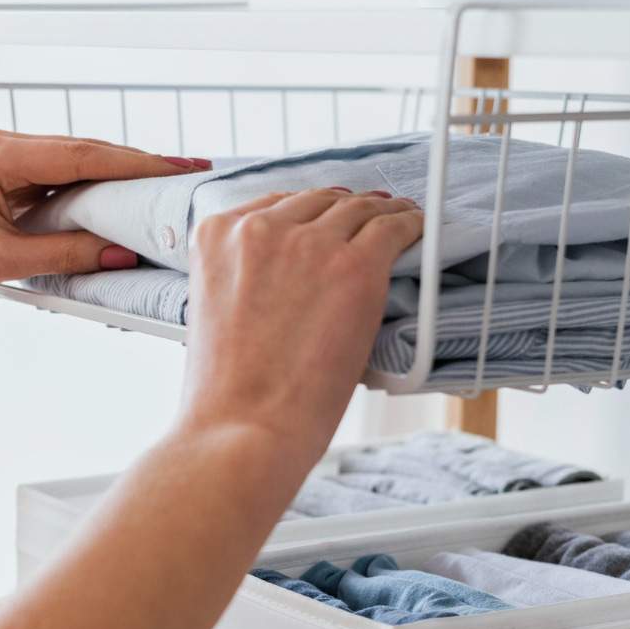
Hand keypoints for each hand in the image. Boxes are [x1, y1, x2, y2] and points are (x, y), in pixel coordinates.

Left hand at [0, 129, 209, 304]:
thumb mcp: (0, 262)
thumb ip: (64, 253)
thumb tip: (121, 251)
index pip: (81, 153)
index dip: (134, 163)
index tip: (177, 169)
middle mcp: (2, 146)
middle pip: (84, 152)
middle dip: (136, 165)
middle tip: (188, 175)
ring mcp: (3, 159)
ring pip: (75, 164)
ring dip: (117, 178)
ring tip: (166, 188)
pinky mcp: (5, 179)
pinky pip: (59, 179)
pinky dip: (92, 191)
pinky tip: (122, 201)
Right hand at [179, 188, 422, 462]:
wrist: (243, 427)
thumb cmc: (226, 391)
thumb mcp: (213, 311)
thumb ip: (243, 276)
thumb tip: (286, 275)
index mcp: (215, 237)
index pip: (270, 204)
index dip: (303, 214)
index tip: (320, 223)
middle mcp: (259, 228)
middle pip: (315, 201)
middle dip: (340, 212)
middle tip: (362, 223)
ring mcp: (309, 244)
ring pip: (357, 209)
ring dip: (379, 212)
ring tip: (397, 219)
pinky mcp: (356, 265)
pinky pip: (393, 227)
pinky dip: (408, 226)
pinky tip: (416, 230)